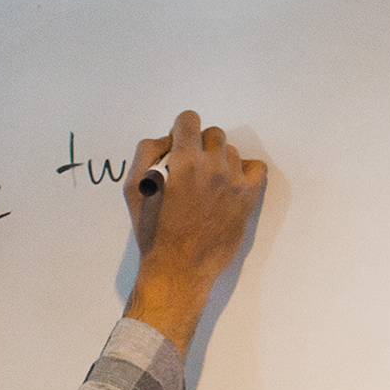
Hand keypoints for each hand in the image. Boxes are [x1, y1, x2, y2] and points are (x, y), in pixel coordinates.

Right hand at [121, 110, 267, 352]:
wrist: (178, 269)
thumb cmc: (153, 232)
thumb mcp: (133, 188)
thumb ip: (146, 152)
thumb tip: (168, 138)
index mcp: (183, 160)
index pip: (189, 119)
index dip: (181, 131)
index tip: (179, 147)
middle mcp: (212, 166)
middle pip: (213, 134)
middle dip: (200, 146)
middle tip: (191, 171)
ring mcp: (233, 182)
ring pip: (231, 152)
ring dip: (219, 161)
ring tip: (208, 185)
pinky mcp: (247, 198)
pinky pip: (256, 168)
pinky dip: (245, 171)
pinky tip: (230, 184)